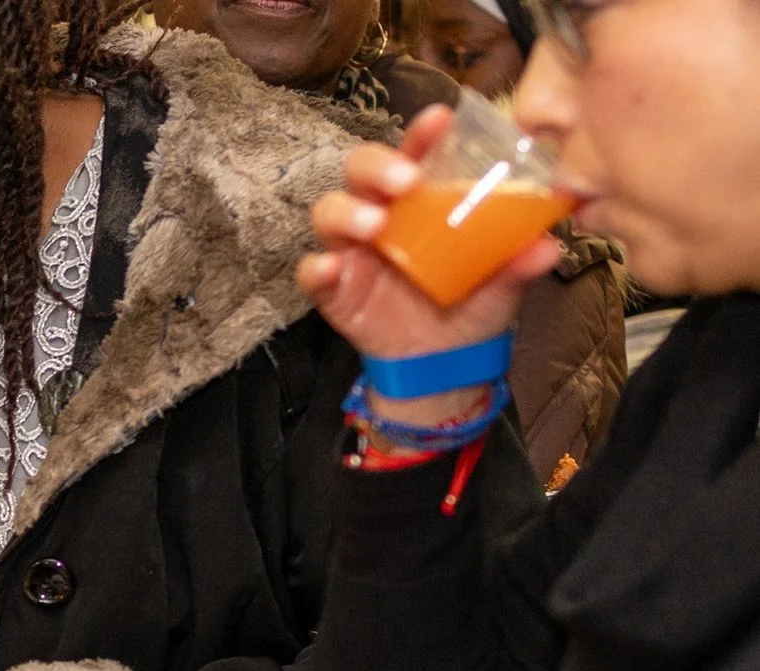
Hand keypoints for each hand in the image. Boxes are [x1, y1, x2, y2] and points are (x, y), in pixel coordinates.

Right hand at [299, 107, 559, 424]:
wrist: (444, 360)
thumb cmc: (471, 300)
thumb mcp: (504, 279)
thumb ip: (520, 260)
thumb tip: (549, 247)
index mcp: (422, 198)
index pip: (416, 152)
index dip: (422, 133)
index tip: (439, 120)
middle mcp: (382, 213)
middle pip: (361, 170)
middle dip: (378, 166)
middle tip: (405, 182)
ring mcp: (354, 250)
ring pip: (329, 212)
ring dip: (348, 212)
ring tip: (374, 225)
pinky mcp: (334, 289)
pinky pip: (311, 272)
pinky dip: (316, 268)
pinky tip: (331, 269)